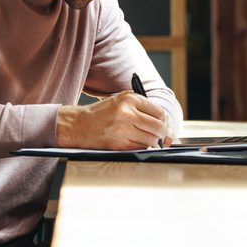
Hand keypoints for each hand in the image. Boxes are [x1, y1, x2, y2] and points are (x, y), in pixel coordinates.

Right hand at [55, 92, 170, 149]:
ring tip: (142, 137)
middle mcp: (127, 112)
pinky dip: (141, 147)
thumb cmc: (102, 114)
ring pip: (151, 140)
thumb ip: (143, 109)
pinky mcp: (119, 143)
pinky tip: (133, 142)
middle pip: (158, 127)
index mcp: (130, 98)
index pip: (160, 112)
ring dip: (151, 142)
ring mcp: (122, 129)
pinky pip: (141, 148)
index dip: (165, 122)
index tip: (164, 126)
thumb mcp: (122, 102)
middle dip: (162, 134)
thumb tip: (166, 126)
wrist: (79, 125)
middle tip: (159, 136)